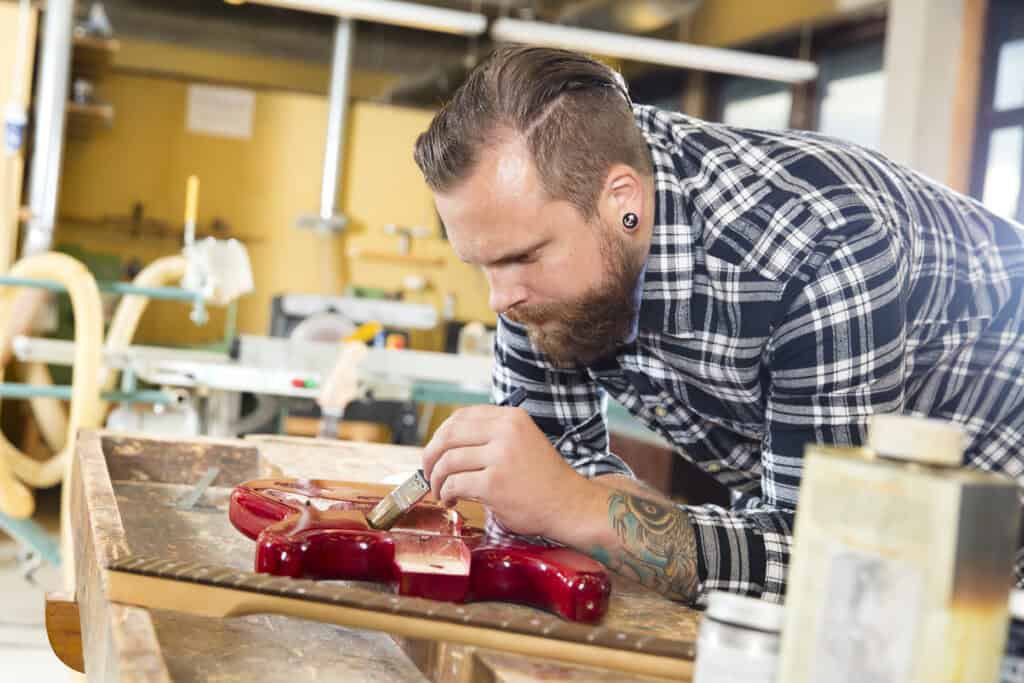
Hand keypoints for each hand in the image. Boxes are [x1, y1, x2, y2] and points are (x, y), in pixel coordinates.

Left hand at [422, 405, 593, 537]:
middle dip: (430, 455)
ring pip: (448, 461)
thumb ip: (491, 437)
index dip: (441, 434)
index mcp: (511, 418)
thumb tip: (447, 445)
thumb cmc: (544, 479)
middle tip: (427, 471)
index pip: (462, 417)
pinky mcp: (494, 483)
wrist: (569, 505)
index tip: (435, 450)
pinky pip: (455, 483)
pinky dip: (446, 492)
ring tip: (441, 490)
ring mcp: (500, 457)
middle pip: (449, 435)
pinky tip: (451, 498)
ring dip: (437, 479)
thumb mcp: (522, 442)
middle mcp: (506, 431)